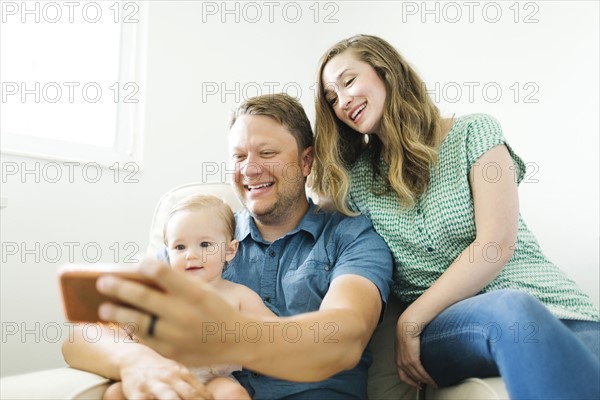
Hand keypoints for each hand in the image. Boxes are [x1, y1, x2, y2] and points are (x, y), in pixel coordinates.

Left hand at [96, 258, 248, 366]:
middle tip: (102, 282)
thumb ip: (175, 282)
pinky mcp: (173, 353)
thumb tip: (140, 271)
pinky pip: (146, 340)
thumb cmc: (213, 308)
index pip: (164, 274)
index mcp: (195, 294)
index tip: (135, 262)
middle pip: (145, 298)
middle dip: (120, 289)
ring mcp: (178, 336)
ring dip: (118, 314)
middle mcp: (185, 314)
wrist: (235, 339)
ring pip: (139, 323)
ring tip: (104, 308)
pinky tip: (124, 323)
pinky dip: (132, 330)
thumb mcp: (202, 289)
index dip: (146, 265)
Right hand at [118, 354, 213, 398]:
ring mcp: (154, 385)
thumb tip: (210, 399)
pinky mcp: (137, 393)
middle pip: (188, 394)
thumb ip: (192, 385)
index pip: (199, 391)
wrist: (134, 358)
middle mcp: (170, 378)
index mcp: (182, 374)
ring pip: (169, 397)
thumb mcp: (178, 373)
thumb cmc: (161, 370)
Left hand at [395, 316, 436, 389]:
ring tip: (433, 383)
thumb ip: (408, 351)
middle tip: (428, 384)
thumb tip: (415, 353)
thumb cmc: (407, 331)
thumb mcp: (405, 344)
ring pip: (417, 376)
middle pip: (411, 377)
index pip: (402, 376)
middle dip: (419, 383)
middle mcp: (400, 362)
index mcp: (398, 358)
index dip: (410, 382)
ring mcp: (406, 362)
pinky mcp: (412, 360)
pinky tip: (432, 380)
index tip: (417, 384)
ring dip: (426, 381)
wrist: (407, 326)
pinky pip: (421, 372)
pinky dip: (427, 378)